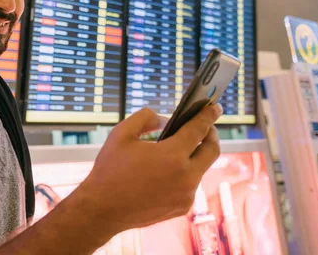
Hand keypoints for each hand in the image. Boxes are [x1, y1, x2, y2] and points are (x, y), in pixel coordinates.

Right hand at [76, 105, 221, 236]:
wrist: (102, 209)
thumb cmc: (110, 170)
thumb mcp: (121, 133)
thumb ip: (145, 118)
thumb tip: (164, 119)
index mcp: (173, 155)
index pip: (199, 129)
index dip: (208, 115)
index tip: (214, 107)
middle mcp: (186, 176)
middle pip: (212, 150)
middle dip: (211, 135)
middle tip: (205, 126)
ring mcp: (186, 194)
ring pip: (199, 168)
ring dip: (193, 156)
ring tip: (176, 149)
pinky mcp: (181, 207)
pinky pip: (189, 185)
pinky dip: (183, 174)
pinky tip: (166, 171)